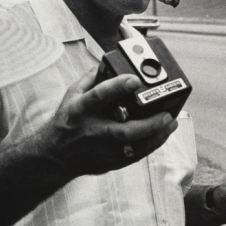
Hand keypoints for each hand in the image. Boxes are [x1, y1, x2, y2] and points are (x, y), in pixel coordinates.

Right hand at [34, 67, 177, 175]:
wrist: (54, 155)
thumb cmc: (66, 121)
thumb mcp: (72, 95)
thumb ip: (91, 78)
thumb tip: (109, 63)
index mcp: (81, 110)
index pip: (99, 96)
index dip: (117, 87)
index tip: (135, 79)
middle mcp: (93, 130)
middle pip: (123, 130)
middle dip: (148, 123)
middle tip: (166, 113)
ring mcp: (102, 149)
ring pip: (134, 147)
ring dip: (156, 136)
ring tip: (170, 122)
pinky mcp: (111, 162)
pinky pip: (136, 155)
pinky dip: (152, 145)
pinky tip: (163, 134)